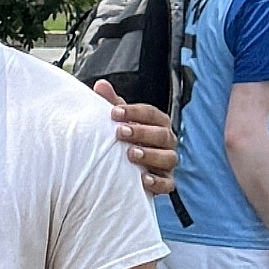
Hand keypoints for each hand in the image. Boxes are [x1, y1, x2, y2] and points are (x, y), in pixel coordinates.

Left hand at [91, 81, 179, 199]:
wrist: (126, 169)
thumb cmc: (124, 139)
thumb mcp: (119, 121)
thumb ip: (112, 103)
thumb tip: (100, 85)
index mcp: (157, 123)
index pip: (151, 114)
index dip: (134, 112)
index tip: (114, 113)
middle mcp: (166, 141)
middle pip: (162, 134)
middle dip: (142, 132)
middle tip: (120, 132)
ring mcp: (167, 162)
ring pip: (168, 158)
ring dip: (150, 155)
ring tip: (131, 154)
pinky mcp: (166, 182)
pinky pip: (168, 183)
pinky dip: (157, 182)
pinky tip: (143, 179)